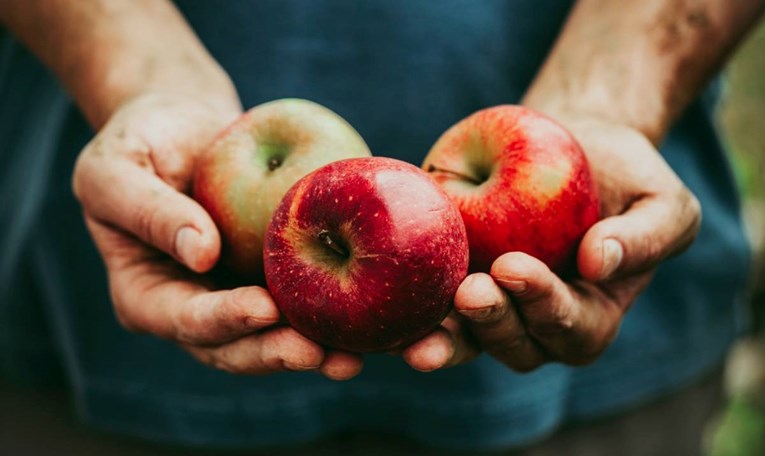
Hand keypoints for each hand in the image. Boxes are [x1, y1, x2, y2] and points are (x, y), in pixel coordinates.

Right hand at [72, 92, 362, 379]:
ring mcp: (236, 296)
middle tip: (319, 353)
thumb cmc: (139, 142)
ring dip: (313, 351)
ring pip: (274, 337)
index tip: (262, 308)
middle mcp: (194, 307)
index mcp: (147, 296)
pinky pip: (303, 300)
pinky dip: (334, 315)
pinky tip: (369, 318)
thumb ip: (149, 211)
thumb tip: (201, 254)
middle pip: (235, 347)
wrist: (184, 126)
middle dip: (276, 353)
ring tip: (352, 358)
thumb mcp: (116, 169)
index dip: (223, 320)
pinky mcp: (273, 278)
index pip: (184, 319)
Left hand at [402, 115, 700, 371]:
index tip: (515, 268)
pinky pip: (430, 308)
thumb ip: (647, 237)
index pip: (571, 327)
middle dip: (492, 324)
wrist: (568, 143)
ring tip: (422, 329)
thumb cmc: (623, 176)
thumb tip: (599, 264)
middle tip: (470, 291)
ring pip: (468, 341)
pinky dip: (410, 314)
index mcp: (591, 314)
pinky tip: (390, 309)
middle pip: (516, 346)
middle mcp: (537, 322)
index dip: (544, 305)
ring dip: (446, 338)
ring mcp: (493, 306)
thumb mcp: (661, 200)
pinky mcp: (453, 280)